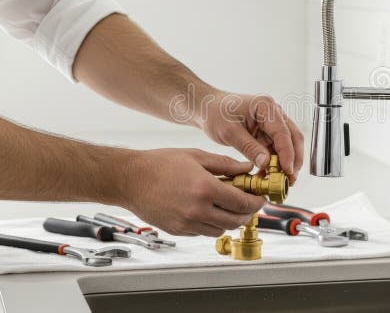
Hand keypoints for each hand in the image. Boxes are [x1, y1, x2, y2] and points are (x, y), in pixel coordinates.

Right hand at [122, 148, 264, 236]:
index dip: (256, 202)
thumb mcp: (196, 157)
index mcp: (205, 189)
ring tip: (228, 206)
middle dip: (247, 213)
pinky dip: (212, 224)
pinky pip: (203, 232)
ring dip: (230, 220)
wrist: (129, 179)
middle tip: (249, 204)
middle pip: (235, 221)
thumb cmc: (159, 164)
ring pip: (221, 229)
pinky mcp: (178, 231)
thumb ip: (225, 164)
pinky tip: (209, 210)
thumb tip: (247, 168)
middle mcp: (197, 210)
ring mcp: (187, 223)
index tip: (260, 198)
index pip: (242, 203)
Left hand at [197, 90, 303, 184]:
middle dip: (294, 160)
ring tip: (282, 182)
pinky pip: (277, 150)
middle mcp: (274, 113)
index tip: (287, 171)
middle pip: (293, 138)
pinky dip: (276, 163)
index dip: (287, 154)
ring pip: (288, 146)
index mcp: (266, 107)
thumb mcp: (230, 132)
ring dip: (287, 163)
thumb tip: (266, 163)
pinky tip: (269, 176)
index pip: (283, 132)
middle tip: (290, 180)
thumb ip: (249, 147)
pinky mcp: (267, 133)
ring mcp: (272, 123)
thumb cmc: (215, 113)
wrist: (207, 109)